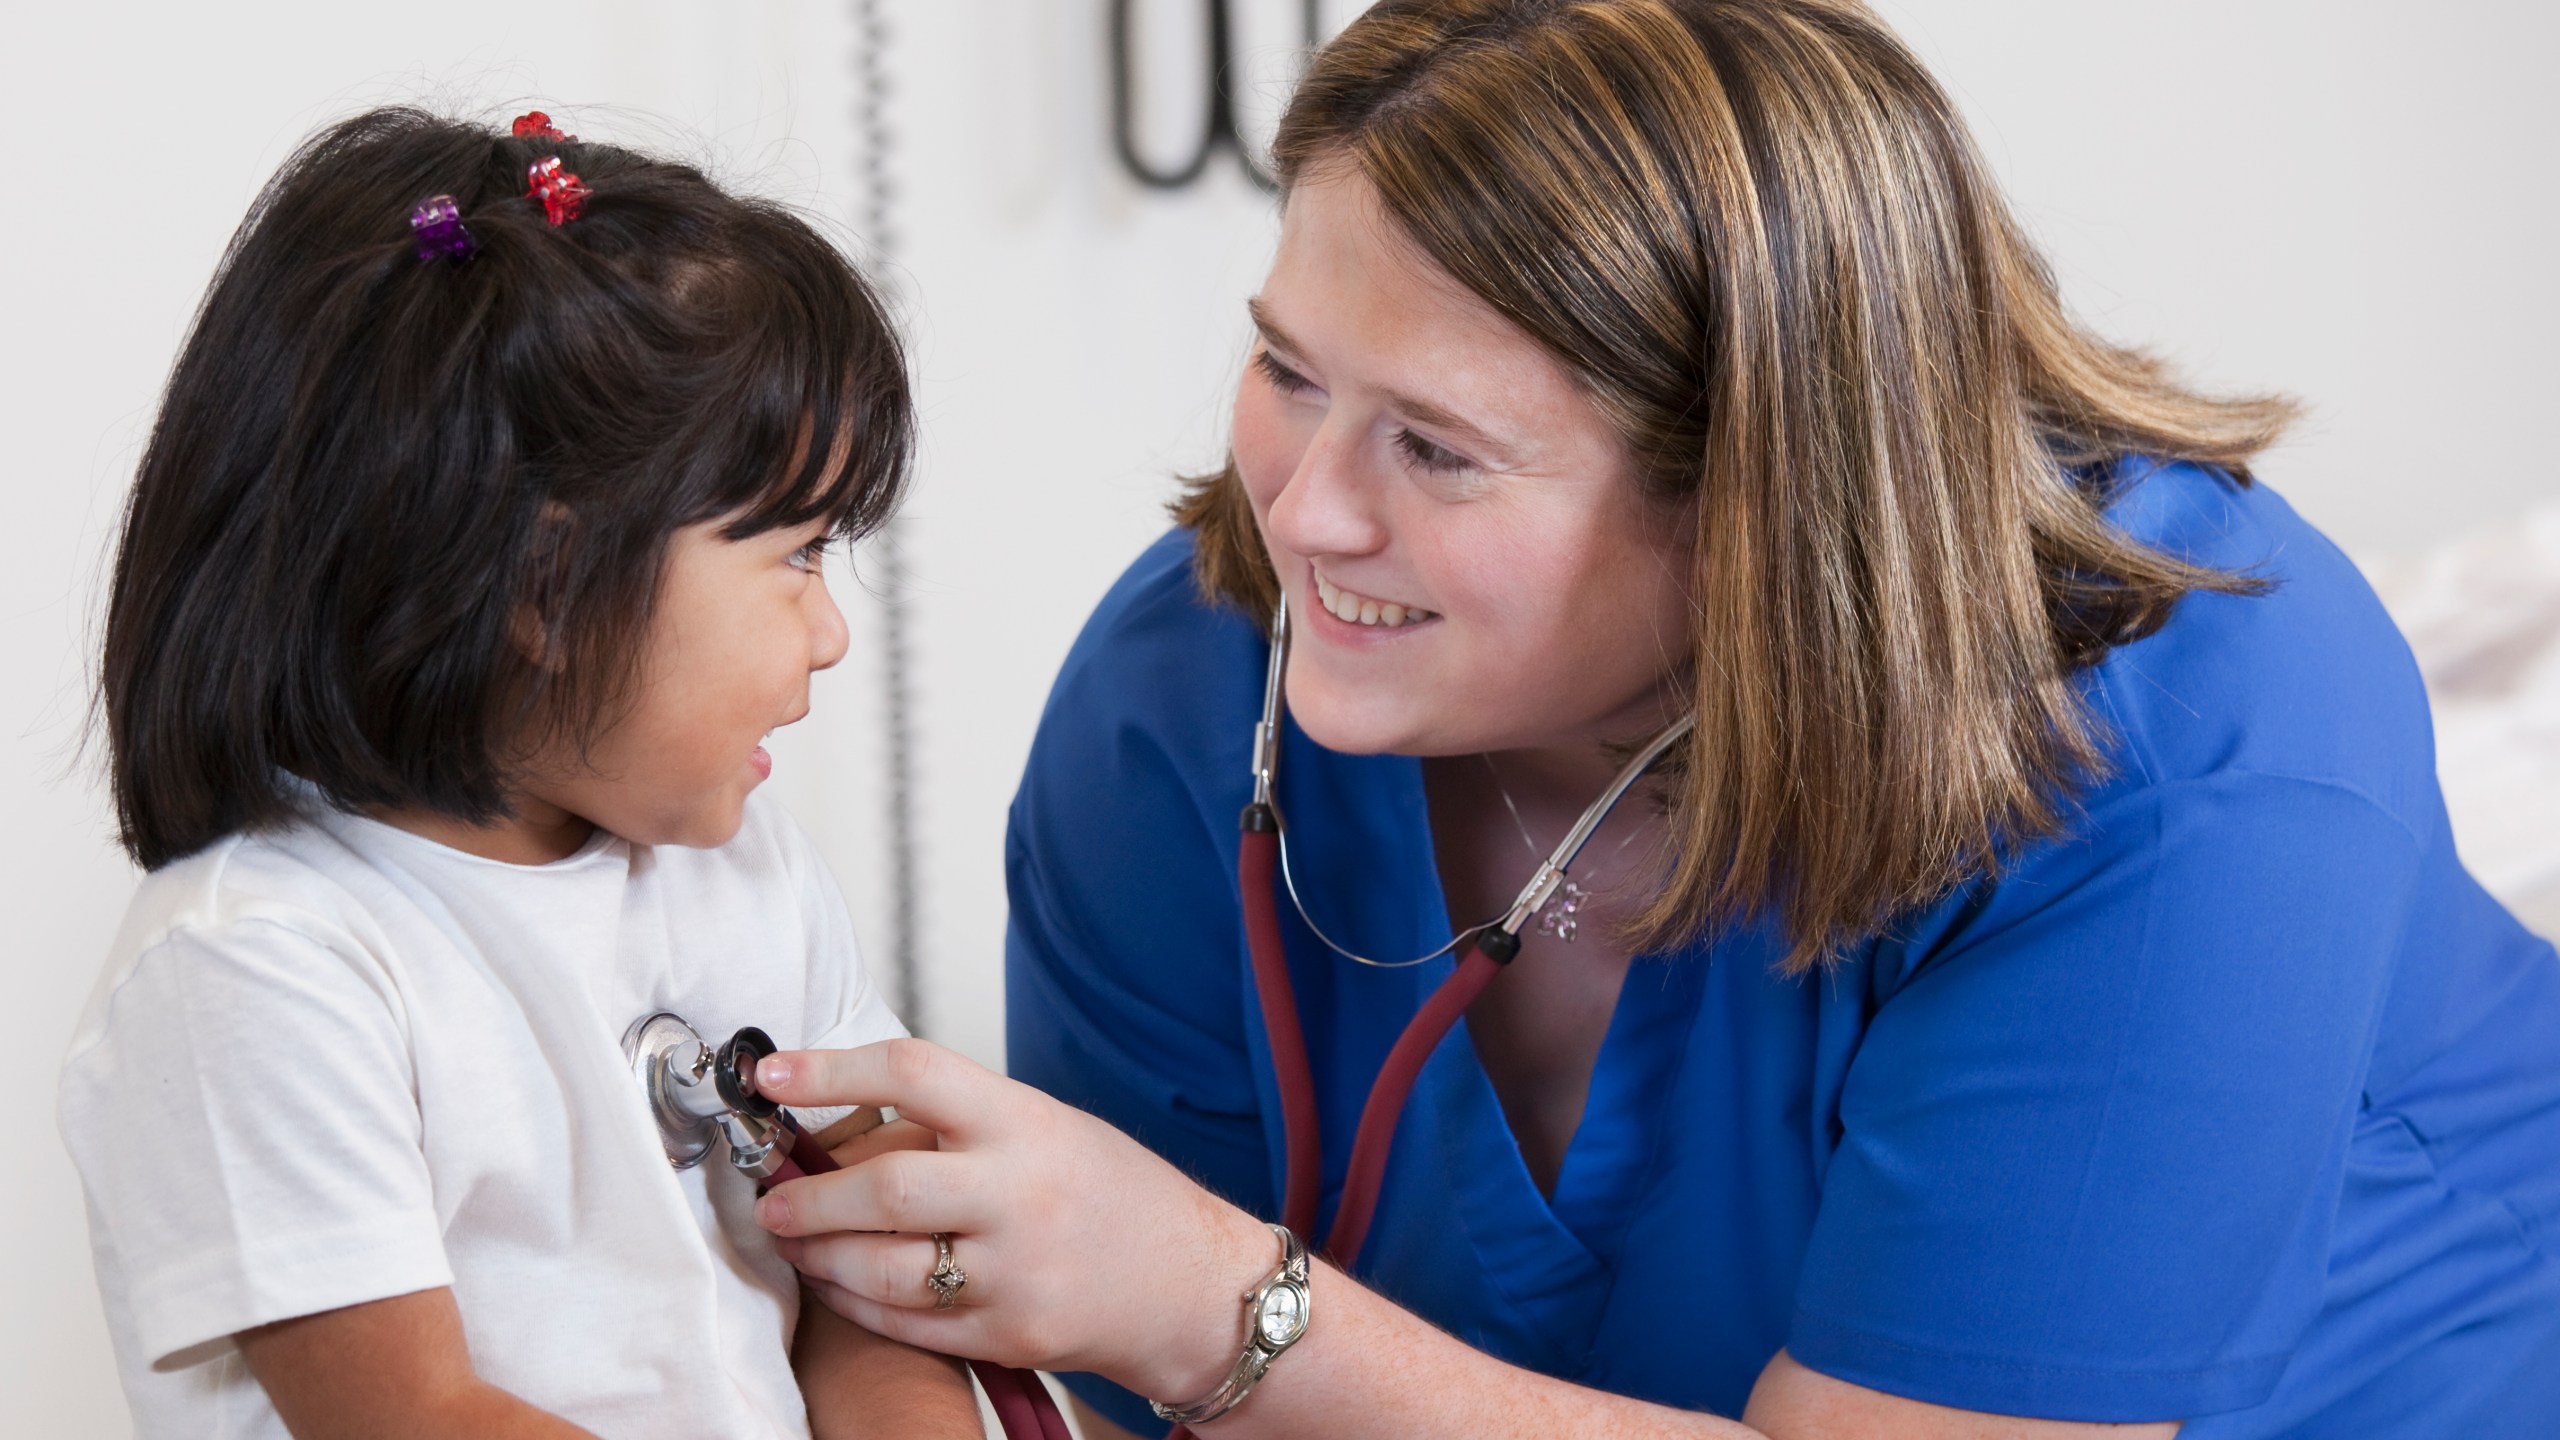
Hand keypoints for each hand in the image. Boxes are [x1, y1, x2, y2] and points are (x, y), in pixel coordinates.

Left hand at [752, 1039, 1276, 1404]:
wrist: (1193, 1285)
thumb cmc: (1113, 1195)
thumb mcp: (1048, 1129)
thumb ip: (959, 1126)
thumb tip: (841, 1126)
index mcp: (1026, 1123)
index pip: (914, 1073)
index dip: (832, 1069)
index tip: (774, 1072)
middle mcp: (1020, 1194)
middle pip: (884, 1186)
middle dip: (809, 1196)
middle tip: (770, 1194)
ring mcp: (1016, 1273)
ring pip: (881, 1269)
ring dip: (819, 1255)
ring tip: (794, 1241)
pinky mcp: (1010, 1336)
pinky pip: (905, 1325)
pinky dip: (856, 1305)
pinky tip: (837, 1285)